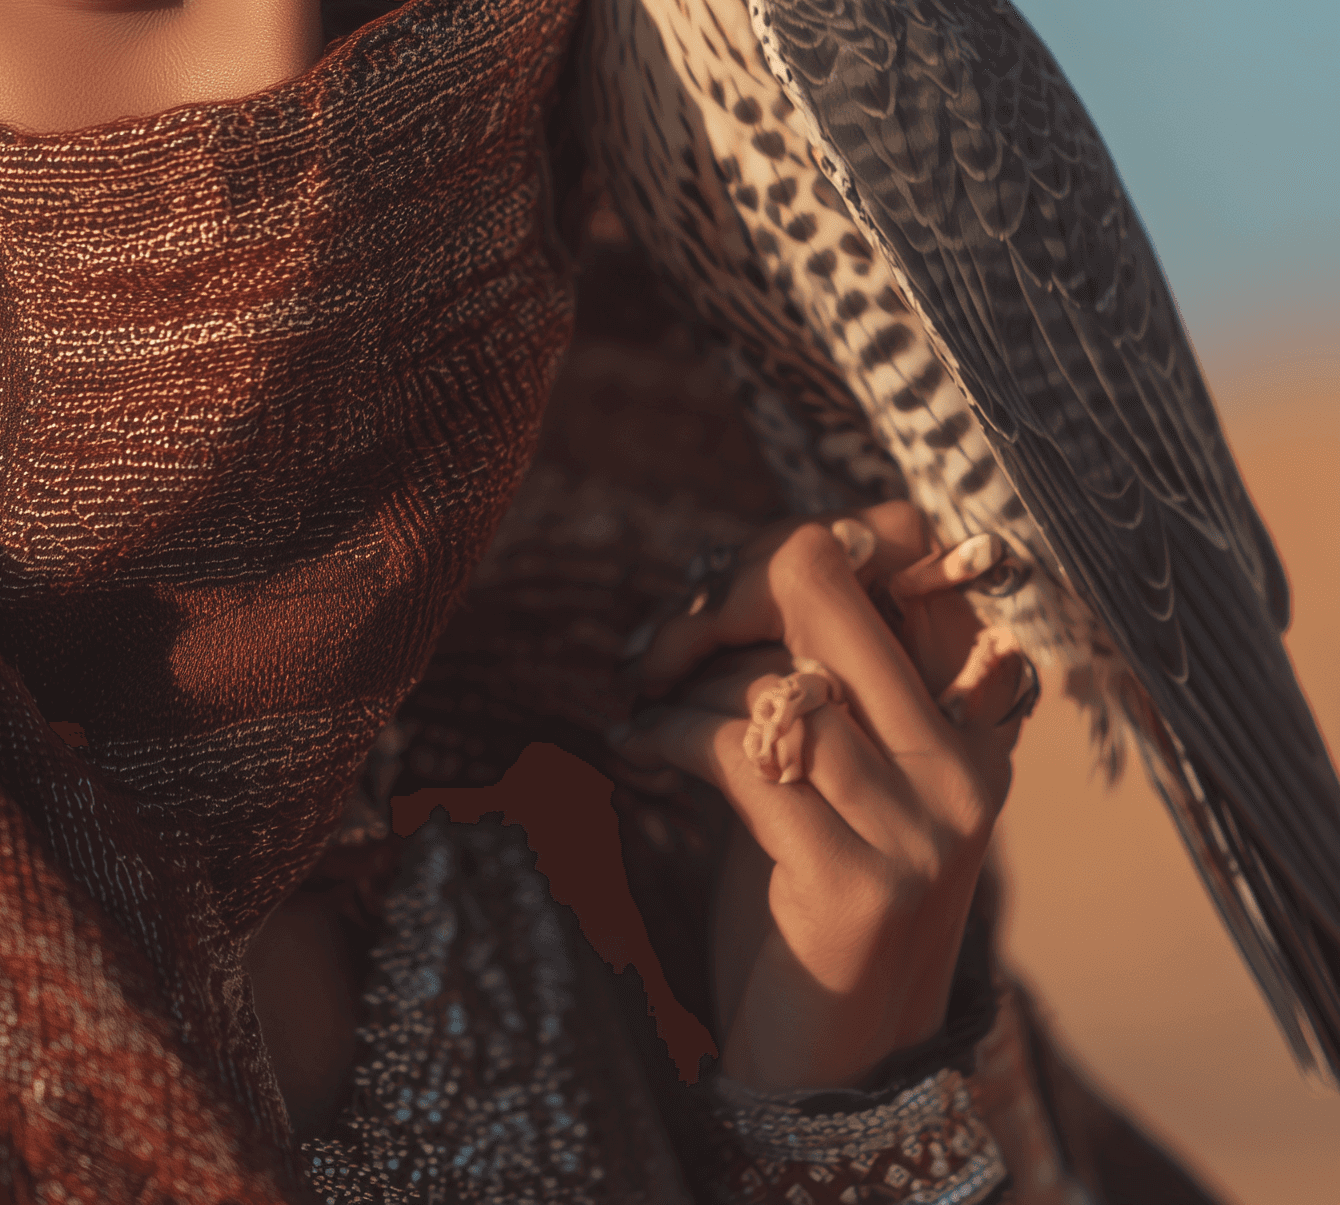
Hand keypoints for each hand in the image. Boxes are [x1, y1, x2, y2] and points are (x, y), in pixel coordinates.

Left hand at [610, 502, 1031, 1090]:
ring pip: (772, 674)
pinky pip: (738, 754)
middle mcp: (964, 761)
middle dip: (720, 592)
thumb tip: (742, 563)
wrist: (834, 1064)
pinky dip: (665, 736)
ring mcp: (923, 827)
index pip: (901, 547)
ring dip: (679, 683)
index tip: (722, 594)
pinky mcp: (858, 883)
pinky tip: (638, 752)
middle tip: (660, 647)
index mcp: (971, 717)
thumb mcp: (827, 763)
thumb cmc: (808, 889)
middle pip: (826, 580)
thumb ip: (813, 671)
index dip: (790, 546)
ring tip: (645, 713)